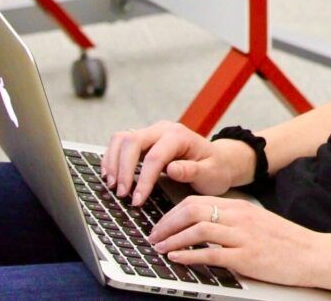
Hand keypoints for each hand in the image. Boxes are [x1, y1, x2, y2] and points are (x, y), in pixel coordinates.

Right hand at [101, 120, 255, 204]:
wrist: (218, 160)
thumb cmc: (215, 168)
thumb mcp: (211, 173)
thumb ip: (192, 171)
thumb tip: (171, 169)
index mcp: (180, 136)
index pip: (155, 156)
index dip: (144, 179)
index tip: (137, 200)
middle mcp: (163, 129)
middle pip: (132, 141)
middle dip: (123, 169)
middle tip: (122, 194)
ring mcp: (152, 133)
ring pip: (122, 139)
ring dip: (113, 162)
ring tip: (113, 186)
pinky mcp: (144, 141)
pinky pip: (120, 144)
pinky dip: (112, 158)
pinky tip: (112, 177)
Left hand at [149, 196, 330, 289]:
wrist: (313, 253)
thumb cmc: (285, 241)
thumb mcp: (256, 223)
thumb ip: (232, 221)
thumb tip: (202, 228)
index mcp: (240, 206)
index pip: (197, 201)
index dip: (172, 213)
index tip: (159, 225)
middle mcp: (239, 216)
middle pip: (192, 210)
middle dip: (166, 224)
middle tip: (153, 237)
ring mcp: (242, 236)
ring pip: (197, 229)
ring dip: (172, 239)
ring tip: (159, 248)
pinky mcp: (246, 256)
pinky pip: (211, 253)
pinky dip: (189, 255)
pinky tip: (177, 259)